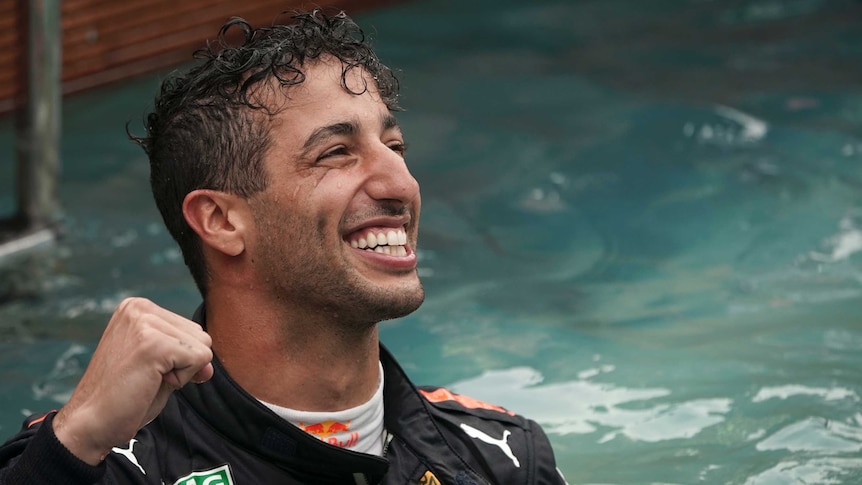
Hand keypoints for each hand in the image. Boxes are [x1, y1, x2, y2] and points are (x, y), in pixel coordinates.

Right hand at [52, 297, 213, 464]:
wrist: (91, 424)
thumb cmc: (124, 397)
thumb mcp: (161, 367)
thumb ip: (187, 355)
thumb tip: (209, 361)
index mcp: (138, 308)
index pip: (191, 329)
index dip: (180, 359)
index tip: (146, 370)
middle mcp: (139, 308)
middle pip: (201, 335)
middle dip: (184, 364)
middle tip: (146, 377)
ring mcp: (144, 323)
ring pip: (202, 347)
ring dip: (182, 372)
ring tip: (146, 379)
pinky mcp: (152, 343)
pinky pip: (199, 359)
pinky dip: (182, 379)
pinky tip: (149, 384)